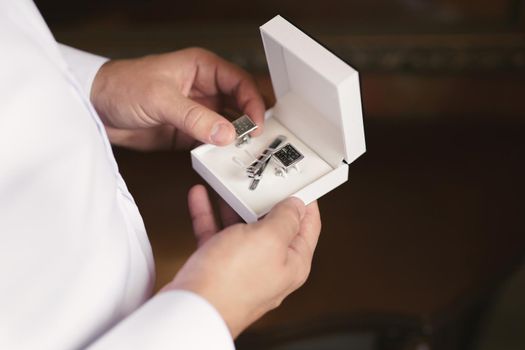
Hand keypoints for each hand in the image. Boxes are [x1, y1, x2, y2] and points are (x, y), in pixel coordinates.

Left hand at [90, 48, 264, 150]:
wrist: (96, 109)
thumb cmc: (122, 86)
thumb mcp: (161, 98)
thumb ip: (194, 117)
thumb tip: (225, 133)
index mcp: (203, 68)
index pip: (240, 83)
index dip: (252, 102)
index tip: (255, 124)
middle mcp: (205, 89)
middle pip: (240, 105)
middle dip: (250, 122)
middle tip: (255, 140)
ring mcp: (198, 112)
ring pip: (228, 125)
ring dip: (236, 139)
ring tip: (243, 151)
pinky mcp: (189, 132)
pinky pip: (212, 142)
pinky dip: (219, 151)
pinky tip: (222, 158)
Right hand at [162, 185, 321, 337]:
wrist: (191, 309)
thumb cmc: (232, 282)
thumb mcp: (269, 238)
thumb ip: (285, 219)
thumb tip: (296, 206)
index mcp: (293, 263)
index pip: (308, 226)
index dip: (306, 202)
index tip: (299, 182)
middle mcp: (270, 266)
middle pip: (273, 226)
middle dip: (264, 200)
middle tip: (258, 179)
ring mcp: (242, 268)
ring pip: (241, 228)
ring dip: (233, 205)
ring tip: (227, 185)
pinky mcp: (216, 268)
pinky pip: (215, 235)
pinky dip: (208, 216)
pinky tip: (200, 198)